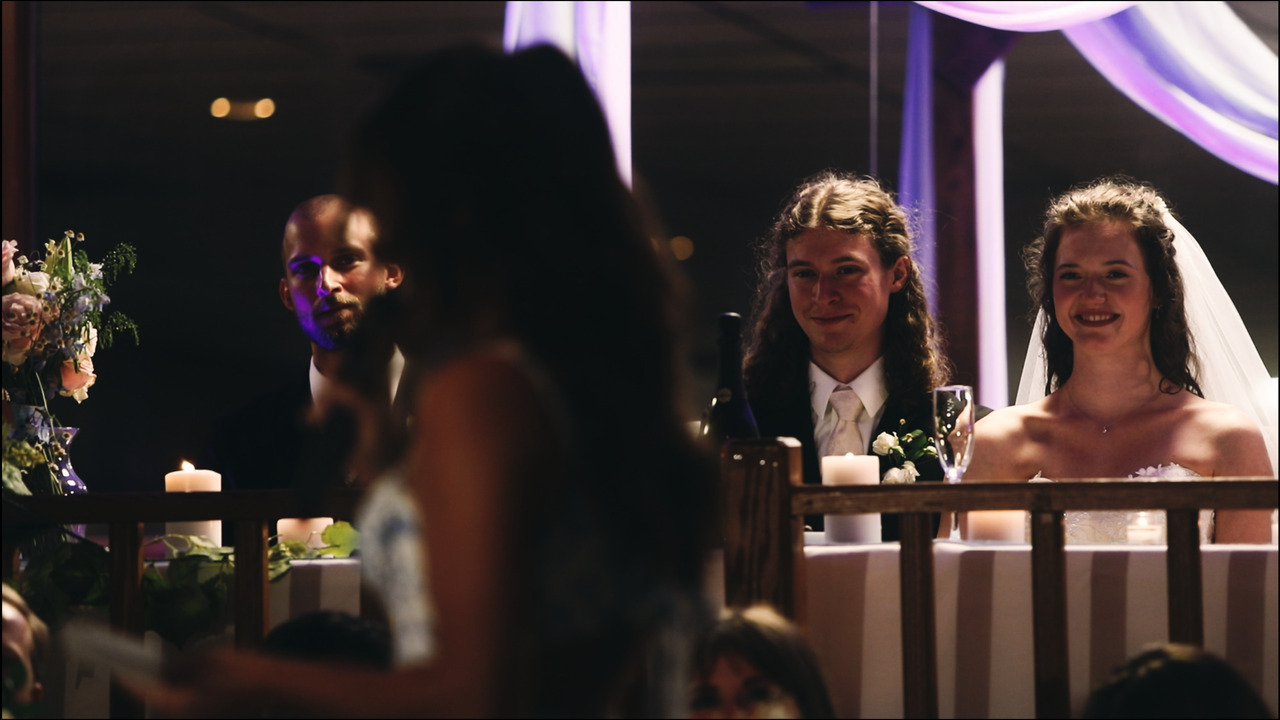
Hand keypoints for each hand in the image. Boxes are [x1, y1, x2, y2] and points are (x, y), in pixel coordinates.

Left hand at [121, 645, 274, 718]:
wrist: (273, 684)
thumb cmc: (241, 670)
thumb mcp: (205, 658)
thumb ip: (179, 665)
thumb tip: (165, 671)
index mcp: (182, 706)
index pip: (147, 693)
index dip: (129, 680)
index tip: (116, 669)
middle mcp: (186, 717)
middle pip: (160, 699)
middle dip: (148, 683)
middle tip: (133, 665)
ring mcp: (199, 717)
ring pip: (174, 701)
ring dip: (167, 686)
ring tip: (158, 667)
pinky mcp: (210, 714)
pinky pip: (188, 702)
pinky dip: (182, 690)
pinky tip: (183, 675)